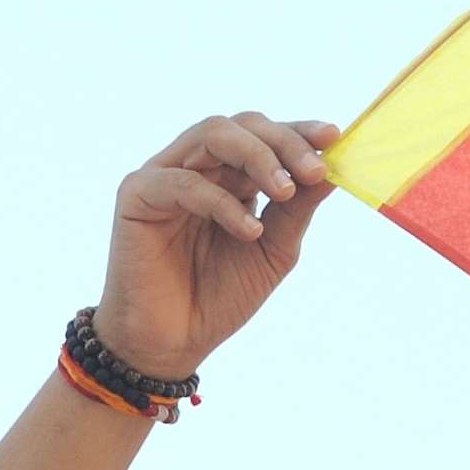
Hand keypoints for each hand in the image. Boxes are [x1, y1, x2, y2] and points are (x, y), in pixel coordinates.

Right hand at [91, 113, 341, 381]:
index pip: (264, 136)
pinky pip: (182, 181)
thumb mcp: (272, 251)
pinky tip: (248, 230)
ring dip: (256, 156)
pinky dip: (221, 202)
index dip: (298, 131)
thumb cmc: (218, 297)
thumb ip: (296, 210)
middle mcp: (196, 167)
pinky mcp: (136, 195)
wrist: (172, 343)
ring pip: (211, 135)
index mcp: (228, 177)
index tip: (333, 137)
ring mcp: (164, 176)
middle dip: (283, 142)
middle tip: (313, 171)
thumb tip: (332, 168)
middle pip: (241, 125)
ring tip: (284, 191)